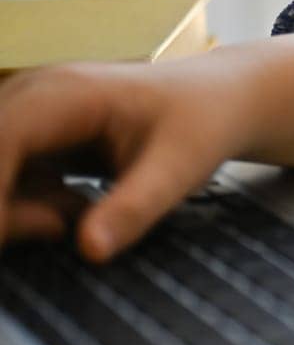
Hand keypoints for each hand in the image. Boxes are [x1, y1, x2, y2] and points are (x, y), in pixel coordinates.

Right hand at [0, 57, 257, 262]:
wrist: (221, 100)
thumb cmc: (205, 122)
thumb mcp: (181, 169)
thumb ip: (135, 208)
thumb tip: (89, 250)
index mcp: (63, 94)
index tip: (14, 236)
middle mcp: (34, 97)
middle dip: (8, 210)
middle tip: (62, 226)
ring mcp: (29, 117)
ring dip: (18, 212)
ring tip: (76, 215)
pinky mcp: (32, 139)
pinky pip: (5, 183)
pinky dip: (29, 208)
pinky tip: (76, 209)